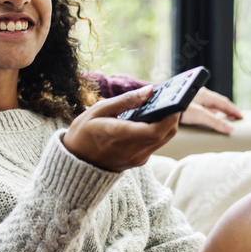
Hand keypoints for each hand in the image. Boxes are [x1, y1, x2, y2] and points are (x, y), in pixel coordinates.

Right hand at [62, 86, 178, 171]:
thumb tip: (150, 90)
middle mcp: (132, 150)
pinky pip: (156, 144)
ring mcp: (137, 158)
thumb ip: (126, 100)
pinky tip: (150, 119)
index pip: (156, 130)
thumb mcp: (98, 110)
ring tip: (162, 106)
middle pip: (166, 133)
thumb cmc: (84, 132)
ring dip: (166, 122)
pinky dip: (157, 130)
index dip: (170, 115)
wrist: (76, 161)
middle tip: (171, 98)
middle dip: (172, 115)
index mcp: (120, 135)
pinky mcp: (139, 161)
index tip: (174, 100)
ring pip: (164, 139)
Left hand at [179, 87, 242, 134]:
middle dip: (227, 109)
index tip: (241, 116)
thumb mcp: (199, 115)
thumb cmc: (179, 108)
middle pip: (217, 101)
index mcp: (204, 94)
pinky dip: (207, 109)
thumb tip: (230, 129)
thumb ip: (214, 122)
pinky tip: (206, 113)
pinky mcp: (184, 101)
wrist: (159, 105)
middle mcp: (198, 93)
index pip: (223, 102)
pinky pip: (200, 104)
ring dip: (217, 109)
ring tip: (223, 115)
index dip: (233, 110)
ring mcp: (191, 96)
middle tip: (236, 116)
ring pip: (208, 102)